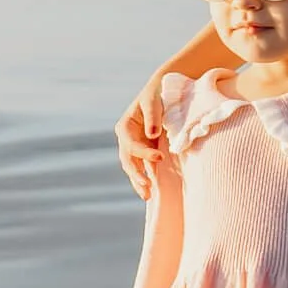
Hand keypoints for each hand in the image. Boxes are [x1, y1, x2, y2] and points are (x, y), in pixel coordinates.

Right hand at [113, 72, 169, 200]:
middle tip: (147, 188)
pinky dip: (145, 178)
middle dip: (136, 175)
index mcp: (125, 125)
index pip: (131, 144)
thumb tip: (152, 133)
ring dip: (138, 181)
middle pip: (128, 160)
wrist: (163, 90)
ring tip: (147, 196)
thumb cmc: (158, 93)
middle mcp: (126, 138)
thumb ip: (153, 116)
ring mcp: (133, 146)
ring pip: (132, 167)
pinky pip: (141, 167)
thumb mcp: (153, 100)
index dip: (144, 153)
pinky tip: (150, 192)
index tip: (160, 158)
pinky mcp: (143, 150)